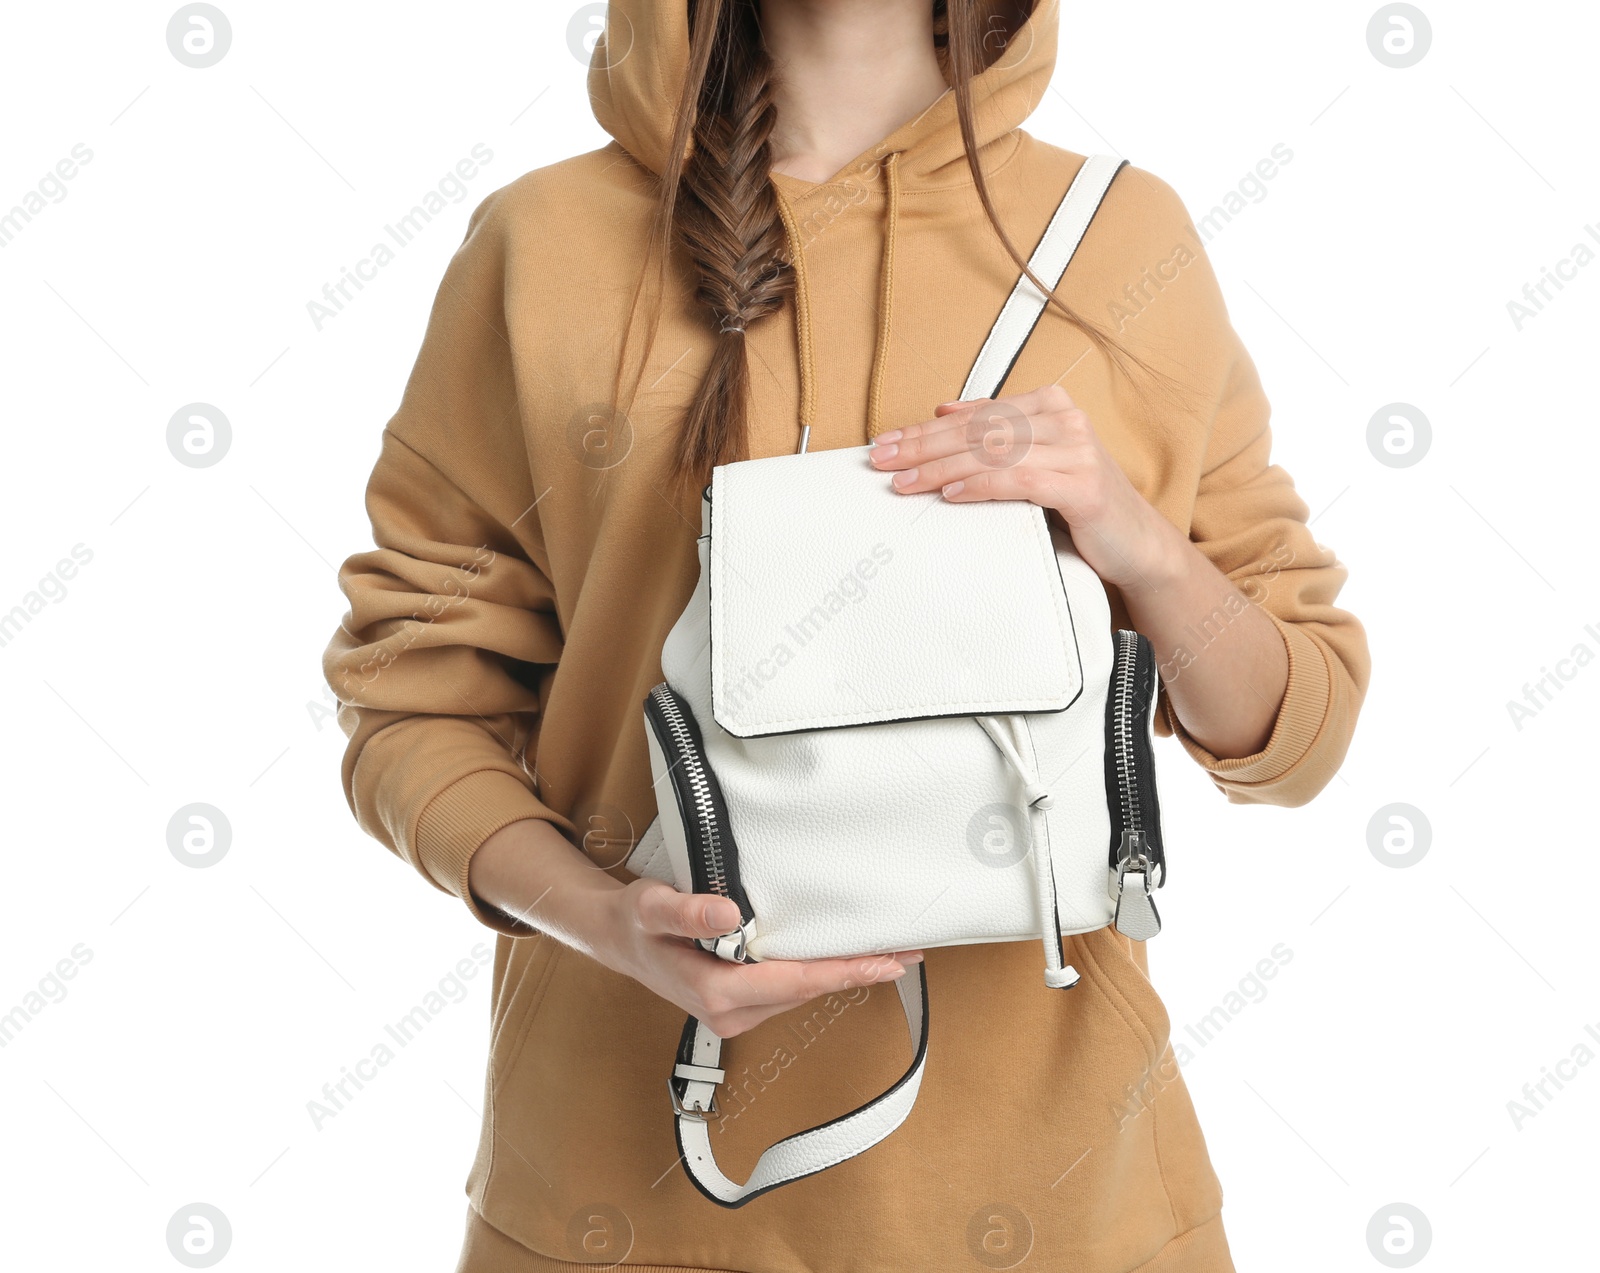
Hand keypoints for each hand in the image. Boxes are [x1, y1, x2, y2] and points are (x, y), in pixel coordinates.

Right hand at [599, 880, 920, 1037]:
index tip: (883, 963)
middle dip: (856, 971)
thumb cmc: (635, 923)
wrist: (618, 940)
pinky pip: (789, 987)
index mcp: (716, 991)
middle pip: (807, 989)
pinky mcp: (742, 1004)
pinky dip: (818, 972)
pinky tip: (841, 957)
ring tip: (885, 953)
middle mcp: (731, 1011)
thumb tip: (729, 917)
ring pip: (801, 990)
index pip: (794, 981)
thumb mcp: (652, 907)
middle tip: (906, 952)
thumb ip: (687, 912)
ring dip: (840, 972)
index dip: (842, 972)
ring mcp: (737, 1012)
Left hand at [867, 383, 1182, 597]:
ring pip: (993, 453)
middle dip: (923, 446)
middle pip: (978, 430)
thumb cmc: (1078, 502)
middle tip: (882, 460)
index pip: (975, 414)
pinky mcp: (1083, 485)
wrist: (1135, 542)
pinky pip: (1019, 480)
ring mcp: (1077, 450)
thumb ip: (998, 435)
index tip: (886, 442)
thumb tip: (943, 411)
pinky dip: (980, 486)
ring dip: (941, 468)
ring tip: (904, 482)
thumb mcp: (1035, 460)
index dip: (925, 428)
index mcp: (1050, 404)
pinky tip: (950, 494)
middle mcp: (1065, 420)